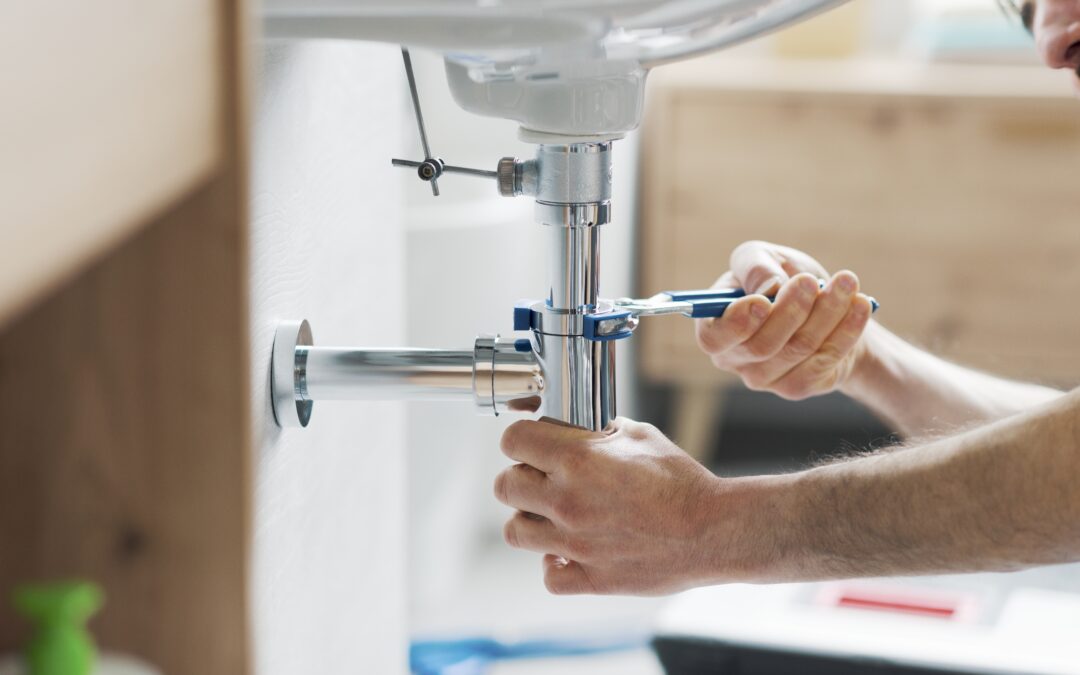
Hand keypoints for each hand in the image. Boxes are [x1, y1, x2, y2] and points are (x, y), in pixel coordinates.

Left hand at [494, 417, 733, 595]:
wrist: (713, 530)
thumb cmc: (682, 481)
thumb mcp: (641, 435)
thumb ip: (601, 432)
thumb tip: (580, 429)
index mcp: (578, 460)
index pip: (513, 440)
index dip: (520, 439)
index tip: (530, 444)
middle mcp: (567, 501)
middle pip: (505, 486)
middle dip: (519, 477)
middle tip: (540, 479)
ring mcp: (575, 544)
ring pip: (515, 531)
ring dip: (528, 520)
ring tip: (551, 516)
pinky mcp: (591, 577)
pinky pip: (549, 576)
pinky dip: (554, 565)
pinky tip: (569, 552)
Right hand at [695, 240, 873, 399]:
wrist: (824, 306)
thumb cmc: (784, 278)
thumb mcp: (765, 257)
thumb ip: (755, 265)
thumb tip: (768, 286)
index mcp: (716, 326)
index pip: (714, 338)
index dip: (736, 323)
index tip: (763, 301)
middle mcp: (733, 359)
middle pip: (762, 346)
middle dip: (791, 310)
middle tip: (811, 281)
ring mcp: (764, 378)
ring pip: (798, 349)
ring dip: (826, 312)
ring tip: (846, 281)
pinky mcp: (796, 387)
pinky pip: (824, 361)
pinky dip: (846, 330)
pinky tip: (859, 305)